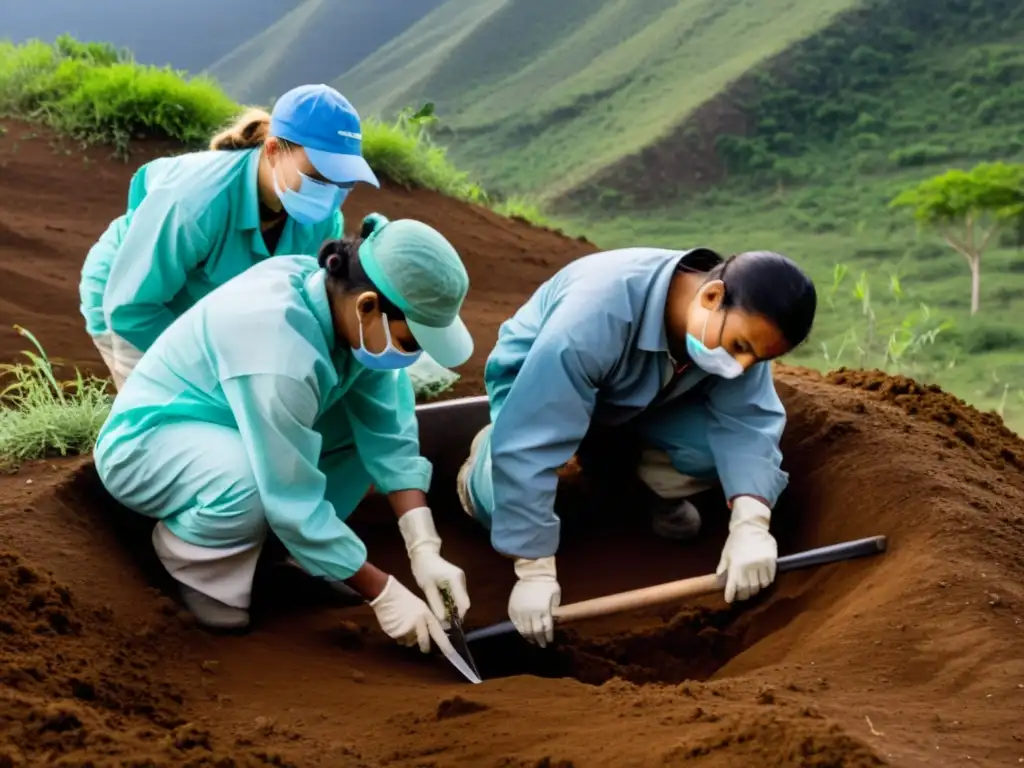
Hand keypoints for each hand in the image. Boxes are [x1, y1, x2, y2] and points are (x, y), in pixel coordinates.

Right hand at [368, 575, 445, 652]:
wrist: (387, 595)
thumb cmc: (403, 599)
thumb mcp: (419, 607)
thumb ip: (425, 620)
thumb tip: (430, 634)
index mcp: (427, 615)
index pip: (438, 633)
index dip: (445, 645)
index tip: (451, 655)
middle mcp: (419, 623)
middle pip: (424, 641)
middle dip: (424, 647)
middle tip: (424, 649)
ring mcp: (408, 629)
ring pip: (410, 642)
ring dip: (408, 638)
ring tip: (403, 625)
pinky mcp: (397, 633)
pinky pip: (399, 639)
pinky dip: (398, 636)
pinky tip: (395, 625)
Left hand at [397, 506, 469, 623]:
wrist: (423, 553)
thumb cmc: (423, 569)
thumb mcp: (427, 587)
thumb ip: (436, 603)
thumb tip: (443, 620)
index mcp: (455, 580)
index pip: (463, 603)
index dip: (458, 616)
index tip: (449, 625)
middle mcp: (461, 580)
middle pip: (463, 602)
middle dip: (455, 614)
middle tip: (443, 623)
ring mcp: (460, 579)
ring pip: (460, 600)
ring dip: (453, 608)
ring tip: (441, 616)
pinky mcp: (457, 580)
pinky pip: (457, 595)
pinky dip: (451, 602)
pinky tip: (442, 607)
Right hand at [508, 556, 560, 646]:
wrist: (533, 573)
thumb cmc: (547, 584)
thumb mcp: (555, 596)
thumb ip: (553, 610)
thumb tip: (552, 621)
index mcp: (544, 610)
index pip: (546, 628)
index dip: (547, 637)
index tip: (549, 641)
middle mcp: (532, 612)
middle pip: (535, 631)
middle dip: (539, 640)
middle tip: (542, 645)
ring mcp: (521, 610)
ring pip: (524, 629)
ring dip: (529, 637)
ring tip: (533, 641)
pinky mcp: (514, 608)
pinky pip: (516, 622)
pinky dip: (520, 629)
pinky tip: (524, 632)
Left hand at [716, 496, 776, 602]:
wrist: (750, 527)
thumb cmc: (735, 541)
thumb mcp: (726, 553)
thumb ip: (723, 567)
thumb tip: (719, 580)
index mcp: (736, 565)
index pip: (733, 586)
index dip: (731, 595)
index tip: (729, 600)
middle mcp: (748, 567)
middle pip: (748, 589)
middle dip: (744, 595)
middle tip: (742, 595)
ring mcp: (761, 565)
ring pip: (760, 586)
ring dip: (756, 589)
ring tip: (752, 588)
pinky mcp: (771, 562)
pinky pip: (769, 579)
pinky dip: (765, 582)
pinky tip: (761, 580)